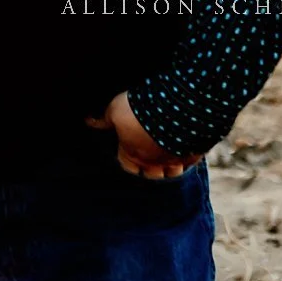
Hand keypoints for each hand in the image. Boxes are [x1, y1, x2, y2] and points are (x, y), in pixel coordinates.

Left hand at [86, 93, 204, 180]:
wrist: (174, 105)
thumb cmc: (139, 109)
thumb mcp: (116, 109)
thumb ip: (104, 119)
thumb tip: (88, 121)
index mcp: (133, 154)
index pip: (128, 167)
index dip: (129, 161)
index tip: (130, 154)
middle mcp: (154, 162)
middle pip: (151, 175)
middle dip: (151, 169)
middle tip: (151, 158)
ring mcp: (175, 160)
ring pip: (172, 173)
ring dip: (170, 167)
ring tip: (169, 156)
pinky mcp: (193, 154)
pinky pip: (190, 163)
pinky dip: (188, 158)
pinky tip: (187, 150)